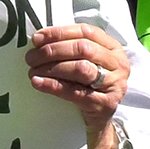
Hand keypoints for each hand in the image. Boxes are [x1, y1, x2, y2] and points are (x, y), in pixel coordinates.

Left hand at [27, 23, 128, 148]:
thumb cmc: (87, 82)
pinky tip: (37, 82)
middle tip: (31, 57)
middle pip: (83, 49)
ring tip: (33, 70)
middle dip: (52, 51)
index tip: (37, 38)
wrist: (98, 116)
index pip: (86, 32)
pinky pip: (75, 92)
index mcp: (113, 48)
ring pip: (81, 69)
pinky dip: (53, 86)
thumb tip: (38, 39)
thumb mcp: (85, 61)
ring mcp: (115, 85)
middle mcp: (118, 64)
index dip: (59, 33)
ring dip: (52, 68)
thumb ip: (69, 47)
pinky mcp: (105, 104)